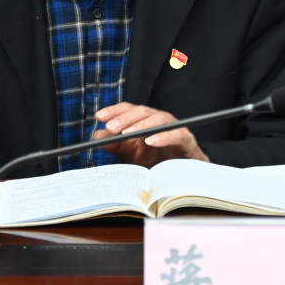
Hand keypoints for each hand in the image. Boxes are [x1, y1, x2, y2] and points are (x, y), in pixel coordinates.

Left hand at [91, 102, 209, 167]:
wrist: (184, 175)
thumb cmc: (159, 161)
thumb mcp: (133, 155)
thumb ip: (117, 145)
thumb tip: (98, 136)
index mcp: (145, 121)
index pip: (129, 110)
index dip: (115, 111)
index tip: (100, 116)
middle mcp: (159, 121)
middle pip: (142, 112)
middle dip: (125, 118)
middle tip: (111, 127)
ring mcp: (174, 128)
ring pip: (159, 119)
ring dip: (142, 125)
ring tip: (128, 134)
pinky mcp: (186, 140)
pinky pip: (176, 134)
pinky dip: (164, 137)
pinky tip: (151, 141)